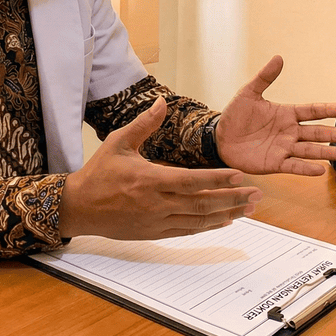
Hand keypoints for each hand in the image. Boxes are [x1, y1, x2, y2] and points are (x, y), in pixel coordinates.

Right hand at [59, 98, 260, 239]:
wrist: (79, 208)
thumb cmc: (99, 172)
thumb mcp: (118, 142)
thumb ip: (144, 124)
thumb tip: (162, 102)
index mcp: (149, 179)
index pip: (191, 181)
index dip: (217, 179)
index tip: (239, 176)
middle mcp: (156, 203)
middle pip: (202, 203)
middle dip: (232, 199)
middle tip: (256, 194)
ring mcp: (156, 221)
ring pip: (198, 220)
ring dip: (226, 214)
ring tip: (249, 209)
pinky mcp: (154, 233)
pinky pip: (187, 231)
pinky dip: (208, 226)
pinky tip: (225, 221)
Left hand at [214, 55, 335, 175]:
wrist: (219, 138)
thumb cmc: (235, 115)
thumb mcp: (248, 93)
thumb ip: (265, 77)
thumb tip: (279, 57)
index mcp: (286, 114)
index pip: (312, 111)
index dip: (327, 110)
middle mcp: (289, 132)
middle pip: (316, 133)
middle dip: (333, 134)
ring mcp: (284, 148)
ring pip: (309, 150)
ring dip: (324, 152)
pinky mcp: (274, 164)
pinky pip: (293, 167)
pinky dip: (306, 169)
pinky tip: (320, 170)